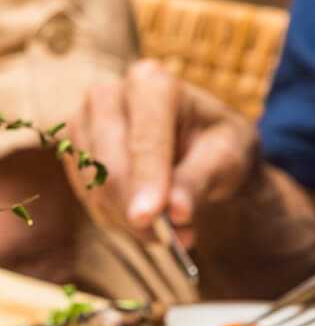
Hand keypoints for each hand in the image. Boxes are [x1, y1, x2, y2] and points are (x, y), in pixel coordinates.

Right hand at [68, 61, 260, 242]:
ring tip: (172, 232)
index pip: (144, 140)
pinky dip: (117, 218)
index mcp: (152, 84)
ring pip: (94, 185)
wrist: (202, 143)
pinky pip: (88, 195)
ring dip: (129, 220)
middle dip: (136, 210)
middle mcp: (110, 95)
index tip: (147, 218)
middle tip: (173, 241)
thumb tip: (175, 213)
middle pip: (109, 165)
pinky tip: (147, 221)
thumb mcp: (226, 159)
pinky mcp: (77, 149)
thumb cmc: (219, 145)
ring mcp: (86, 120)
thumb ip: (199, 182)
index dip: (145, 181)